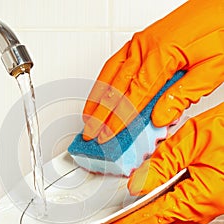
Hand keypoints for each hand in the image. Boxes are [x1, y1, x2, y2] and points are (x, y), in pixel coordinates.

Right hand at [83, 0, 223, 143]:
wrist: (221, 2)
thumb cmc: (220, 28)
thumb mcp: (212, 68)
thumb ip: (183, 95)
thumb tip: (159, 118)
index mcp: (161, 54)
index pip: (133, 96)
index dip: (119, 120)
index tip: (108, 136)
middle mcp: (144, 47)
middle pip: (115, 88)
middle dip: (100, 114)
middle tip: (90, 132)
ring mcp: (139, 43)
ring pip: (109, 75)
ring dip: (96, 99)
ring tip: (87, 117)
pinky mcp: (139, 41)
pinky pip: (114, 64)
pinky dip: (102, 82)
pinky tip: (99, 92)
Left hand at [99, 103, 223, 223]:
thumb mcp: (192, 142)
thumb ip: (162, 165)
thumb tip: (136, 185)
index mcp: (199, 197)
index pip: (151, 218)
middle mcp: (205, 205)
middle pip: (160, 219)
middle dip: (135, 220)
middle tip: (115, 218)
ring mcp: (209, 200)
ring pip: (171, 212)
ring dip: (149, 208)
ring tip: (129, 203)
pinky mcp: (212, 192)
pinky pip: (182, 202)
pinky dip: (163, 199)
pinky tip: (156, 187)